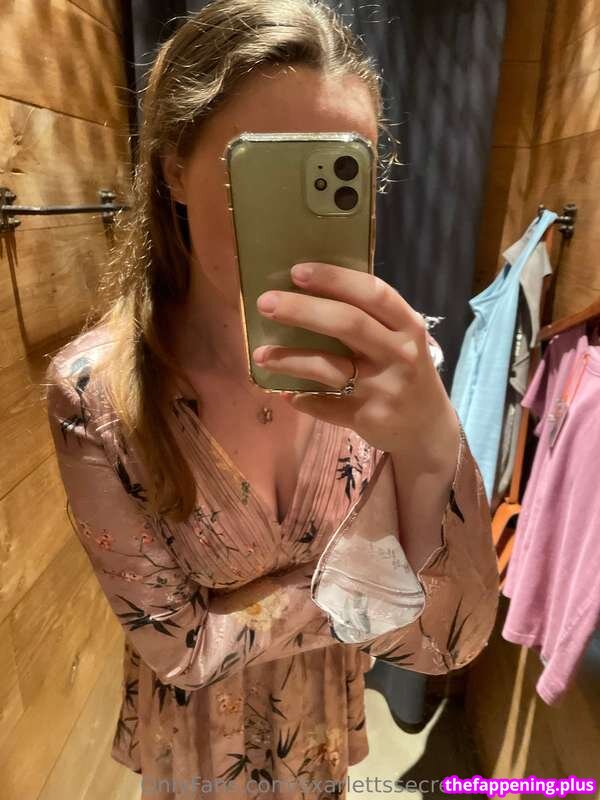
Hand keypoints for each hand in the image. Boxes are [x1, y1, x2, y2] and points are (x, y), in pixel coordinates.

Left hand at [252, 261, 459, 472]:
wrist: (427, 427)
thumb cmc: (403, 371)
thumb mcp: (400, 340)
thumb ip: (369, 318)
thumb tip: (307, 291)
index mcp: (408, 326)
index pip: (373, 293)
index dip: (335, 279)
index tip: (296, 271)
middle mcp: (399, 354)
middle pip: (347, 324)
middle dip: (302, 310)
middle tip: (266, 304)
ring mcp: (384, 389)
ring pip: (328, 368)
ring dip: (289, 359)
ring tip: (260, 354)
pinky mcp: (368, 418)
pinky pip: (325, 405)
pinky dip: (302, 399)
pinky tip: (285, 393)